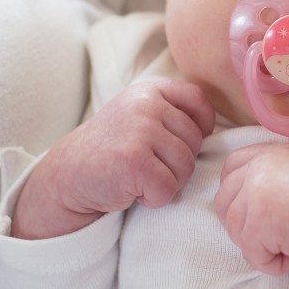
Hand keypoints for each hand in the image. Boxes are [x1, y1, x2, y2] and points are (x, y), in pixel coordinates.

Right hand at [12, 80, 214, 238]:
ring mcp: (139, 129)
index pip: (199, 101)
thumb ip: (173, 113)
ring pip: (185, 166)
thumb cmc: (113, 149)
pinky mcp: (133, 159)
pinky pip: (168, 187)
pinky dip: (154, 198)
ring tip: (139, 176)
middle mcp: (146, 104)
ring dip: (167, 182)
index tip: (179, 143)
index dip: (200, 127)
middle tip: (148, 166)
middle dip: (178, 163)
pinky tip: (132, 190)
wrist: (68, 175)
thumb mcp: (140, 116)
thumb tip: (220, 130)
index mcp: (151, 90)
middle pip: (195, 141)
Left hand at [214, 143, 288, 273]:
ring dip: (266, 246)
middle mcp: (255, 169)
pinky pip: (254, 257)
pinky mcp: (258, 224)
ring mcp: (253, 195)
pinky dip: (278, 263)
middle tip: (284, 231)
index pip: (229, 174)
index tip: (265, 214)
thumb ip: (270, 179)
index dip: (241, 199)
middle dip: (248, 227)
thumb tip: (246, 208)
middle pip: (225, 207)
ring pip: (238, 235)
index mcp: (265, 153)